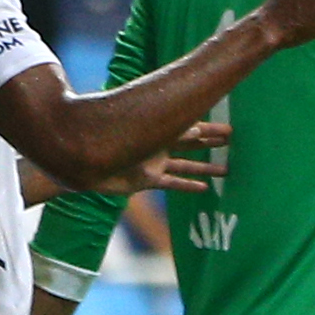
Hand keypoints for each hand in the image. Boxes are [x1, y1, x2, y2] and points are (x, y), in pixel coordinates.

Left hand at [78, 121, 229, 194]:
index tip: (231, 130)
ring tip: (226, 171)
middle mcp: (158, 143)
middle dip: (213, 142)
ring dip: (206, 167)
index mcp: (159, 126)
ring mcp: (153, 161)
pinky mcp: (145, 180)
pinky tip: (203, 189)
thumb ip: (167, 128)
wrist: (80, 157)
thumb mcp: (143, 129)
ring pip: (187, 164)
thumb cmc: (109, 135)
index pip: (193, 124)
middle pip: (193, 142)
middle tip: (234, 141)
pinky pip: (171, 183)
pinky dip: (187, 186)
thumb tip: (197, 127)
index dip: (212, 128)